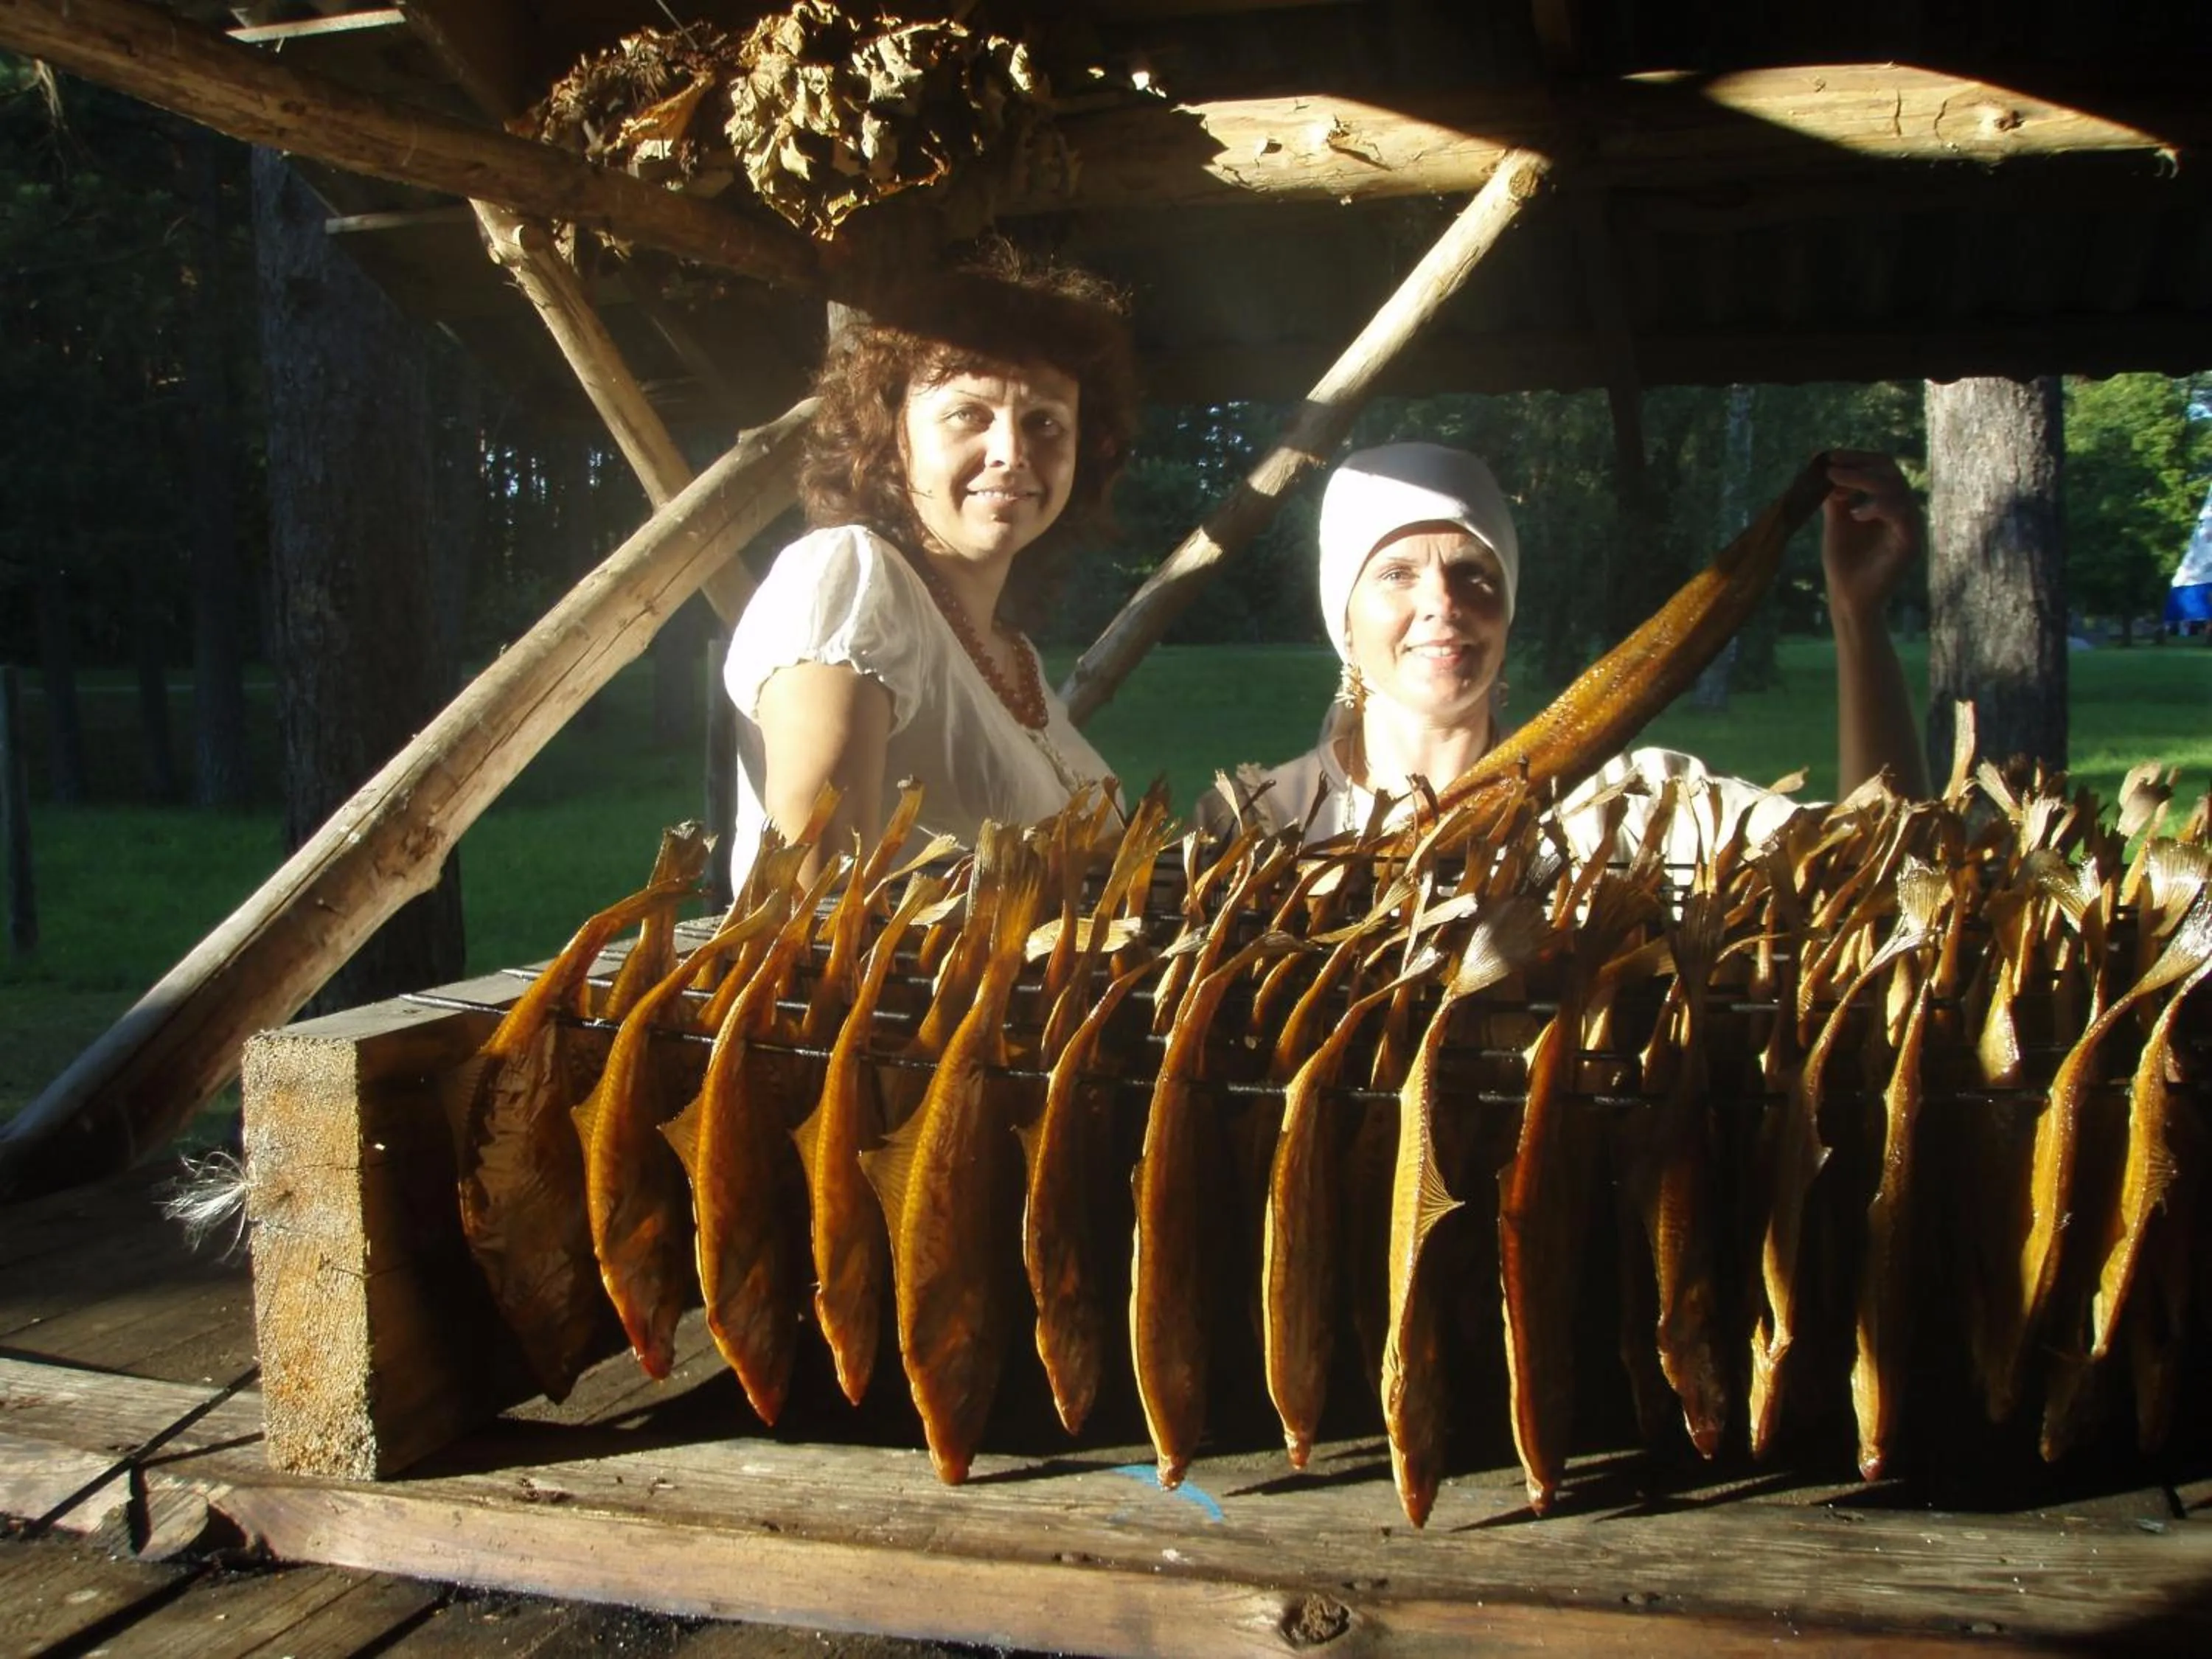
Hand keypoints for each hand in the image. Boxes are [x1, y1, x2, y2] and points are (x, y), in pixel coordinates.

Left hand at [1820, 450, 1921, 626]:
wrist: (1849, 598)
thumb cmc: (1844, 562)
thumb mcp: (1836, 521)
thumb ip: (1835, 495)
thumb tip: (1823, 462)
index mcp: (1887, 502)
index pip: (1881, 467)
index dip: (1857, 458)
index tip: (1830, 456)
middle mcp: (1903, 510)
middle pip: (1890, 471)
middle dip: (1859, 465)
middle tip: (1831, 468)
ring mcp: (1909, 525)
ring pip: (1895, 488)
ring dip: (1863, 481)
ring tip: (1836, 486)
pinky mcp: (1910, 542)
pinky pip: (1901, 513)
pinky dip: (1877, 507)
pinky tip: (1855, 514)